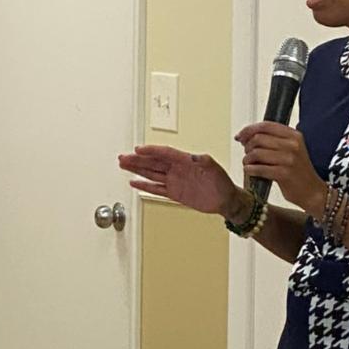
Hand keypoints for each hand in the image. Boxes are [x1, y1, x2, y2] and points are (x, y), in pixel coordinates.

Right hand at [118, 146, 240, 217]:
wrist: (225, 199)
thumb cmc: (222, 182)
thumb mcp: (213, 167)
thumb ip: (202, 160)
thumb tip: (193, 156)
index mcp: (185, 160)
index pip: (164, 153)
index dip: (151, 151)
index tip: (138, 149)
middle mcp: (177, 169)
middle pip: (153, 162)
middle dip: (137, 159)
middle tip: (123, 157)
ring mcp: (174, 181)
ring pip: (151, 173)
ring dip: (137, 169)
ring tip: (123, 164)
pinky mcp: (174, 193)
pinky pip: (156, 188)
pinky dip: (144, 186)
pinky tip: (134, 182)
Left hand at [236, 122, 325, 217]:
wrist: (313, 191)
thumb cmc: (298, 171)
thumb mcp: (291, 149)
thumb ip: (273, 140)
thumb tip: (246, 136)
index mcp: (294, 135)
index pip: (266, 125)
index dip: (249, 130)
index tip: (240, 136)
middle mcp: (293, 145)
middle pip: (258, 138)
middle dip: (247, 146)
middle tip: (247, 154)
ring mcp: (289, 159)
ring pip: (256, 153)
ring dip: (247, 159)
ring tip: (248, 164)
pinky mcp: (284, 174)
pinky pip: (259, 168)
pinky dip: (250, 170)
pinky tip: (250, 171)